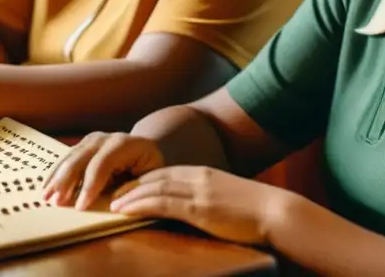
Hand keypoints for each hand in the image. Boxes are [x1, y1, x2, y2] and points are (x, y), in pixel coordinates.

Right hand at [44, 131, 165, 209]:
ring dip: (57, 178)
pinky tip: (46, 187)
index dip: (90, 186)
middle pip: (82, 158)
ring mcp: (92, 139)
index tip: (80, 207)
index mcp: (126, 145)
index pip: (103, 164)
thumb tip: (116, 201)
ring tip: (46, 197)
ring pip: (70, 158)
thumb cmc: (149, 167)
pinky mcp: (83, 145)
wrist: (144, 148)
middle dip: (67, 181)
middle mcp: (106, 138)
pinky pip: (66, 158)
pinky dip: (55, 173)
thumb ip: (135, 187)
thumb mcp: (150, 177)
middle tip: (56, 203)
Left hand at [112, 166, 292, 246]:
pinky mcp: (198, 208)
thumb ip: (210, 199)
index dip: (143, 179)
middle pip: (155, 177)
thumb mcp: (228, 198)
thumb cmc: (256, 211)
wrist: (275, 212)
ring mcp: (198, 191)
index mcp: (204, 174)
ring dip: (129, 195)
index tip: (126, 186)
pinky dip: (140, 204)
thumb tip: (197, 208)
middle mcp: (197, 177)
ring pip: (154, 188)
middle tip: (110, 192)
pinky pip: (162, 203)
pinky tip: (127, 210)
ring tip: (111, 202)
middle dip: (130, 184)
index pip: (166, 172)